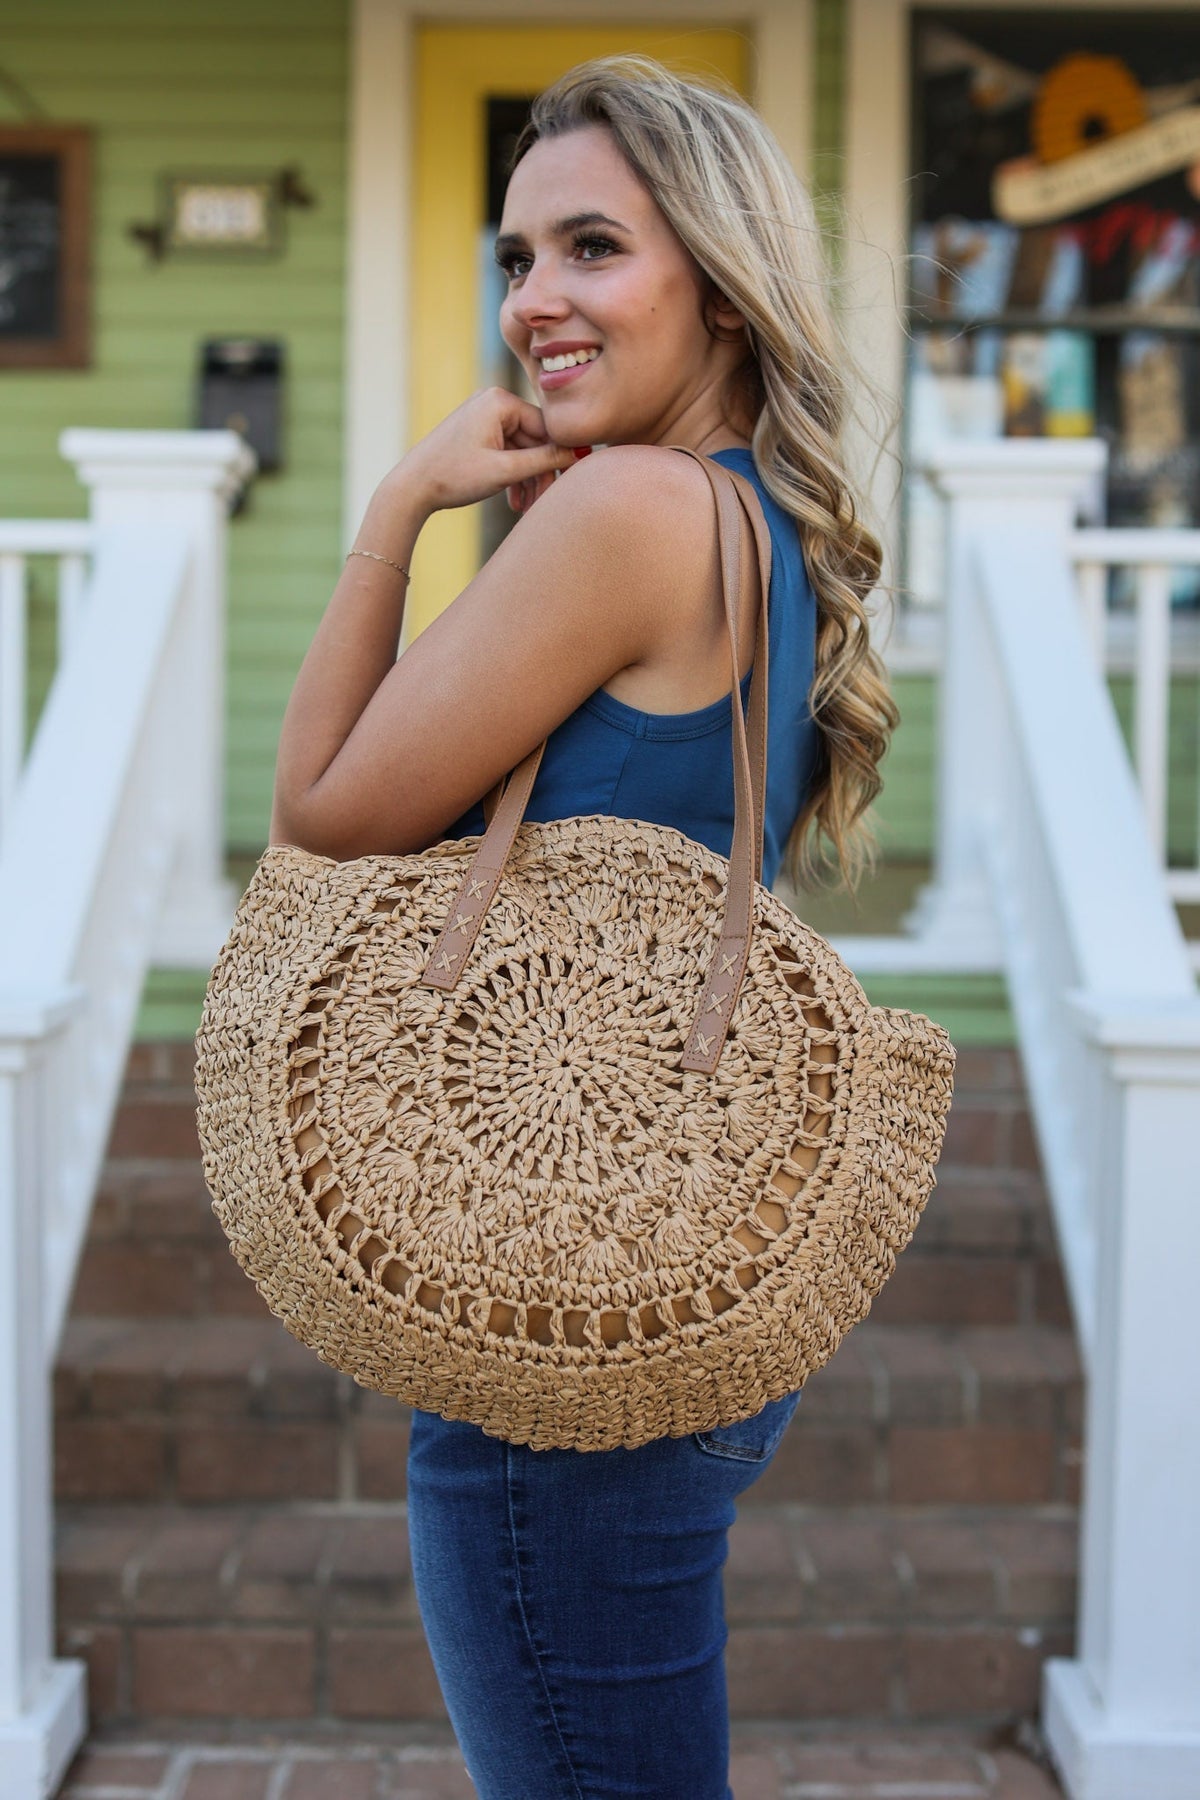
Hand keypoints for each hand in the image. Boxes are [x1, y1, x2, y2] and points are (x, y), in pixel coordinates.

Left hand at [386, 387, 576, 519]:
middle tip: (544, 503)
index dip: (561, 456)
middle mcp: (493, 402)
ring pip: (521, 450)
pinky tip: (514, 502)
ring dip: (527, 480)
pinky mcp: (477, 433)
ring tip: (527, 509)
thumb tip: (579, 453)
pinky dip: (512, 476)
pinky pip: (506, 452)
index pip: (546, 427)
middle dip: (540, 474)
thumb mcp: (505, 470)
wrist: (411, 487)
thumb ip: (544, 461)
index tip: (574, 480)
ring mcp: (483, 417)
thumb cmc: (454, 475)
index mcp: (500, 401)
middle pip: (534, 440)